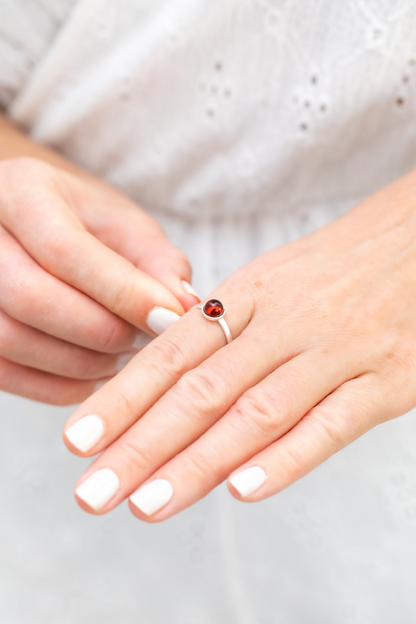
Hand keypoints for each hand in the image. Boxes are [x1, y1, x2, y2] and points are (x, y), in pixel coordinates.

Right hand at [0, 157, 198, 404]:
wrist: (36, 229)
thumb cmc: (87, 226)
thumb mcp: (128, 227)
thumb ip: (159, 262)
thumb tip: (185, 307)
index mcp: (22, 192)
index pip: (64, 249)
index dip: (121, 292)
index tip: (168, 318)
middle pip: (30, 298)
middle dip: (101, 331)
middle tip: (144, 338)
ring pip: (12, 341)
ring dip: (82, 363)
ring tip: (124, 356)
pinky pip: (7, 373)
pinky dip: (59, 386)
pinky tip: (96, 374)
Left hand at [64, 167, 415, 518]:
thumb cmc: (333, 270)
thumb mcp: (270, 280)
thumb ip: (220, 326)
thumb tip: (157, 374)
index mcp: (251, 293)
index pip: (174, 352)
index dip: (123, 397)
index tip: (79, 440)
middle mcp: (287, 322)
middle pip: (204, 390)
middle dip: (143, 446)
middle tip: (95, 492)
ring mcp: (338, 351)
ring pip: (258, 412)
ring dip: (200, 462)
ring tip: (149, 502)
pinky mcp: (388, 381)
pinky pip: (332, 424)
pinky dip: (287, 459)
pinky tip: (243, 490)